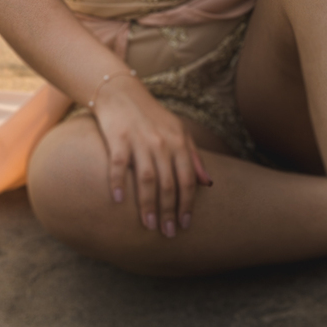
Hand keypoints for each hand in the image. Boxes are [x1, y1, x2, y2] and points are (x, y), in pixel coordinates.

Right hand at [91, 76, 212, 237]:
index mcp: (178, 142)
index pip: (187, 180)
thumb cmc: (152, 116)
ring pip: (147, 179)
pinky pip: (119, 165)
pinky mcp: (118, 138)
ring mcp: (139, 141)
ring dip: (148, 204)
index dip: (187, 204)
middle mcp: (161, 143)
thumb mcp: (179, 131)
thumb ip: (194, 157)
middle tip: (167, 233)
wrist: (121, 92)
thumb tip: (208, 183)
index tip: (185, 225)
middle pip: (168, 184)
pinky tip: (118, 201)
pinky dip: (118, 183)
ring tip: (149, 225)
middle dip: (169, 211)